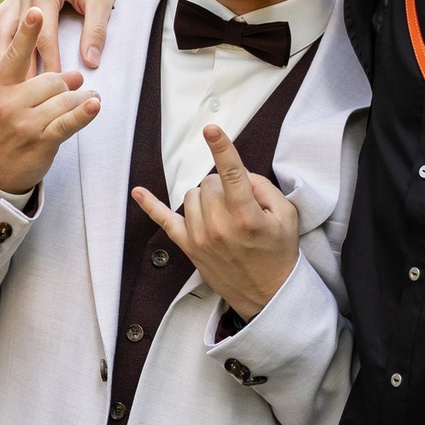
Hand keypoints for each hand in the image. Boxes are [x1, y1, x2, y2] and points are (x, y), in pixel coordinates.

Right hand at [0, 0, 167, 76]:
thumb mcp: (102, 0)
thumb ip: (95, 31)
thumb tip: (90, 63)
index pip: (43, 37)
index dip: (49, 64)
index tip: (51, 88)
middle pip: (16, 36)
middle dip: (18, 65)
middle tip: (20, 95)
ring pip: (2, 28)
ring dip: (1, 54)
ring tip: (2, 82)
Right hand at [0, 7, 101, 195]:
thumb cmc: (2, 128)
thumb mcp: (2, 100)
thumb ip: (28, 80)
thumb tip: (72, 77)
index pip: (15, 55)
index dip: (26, 32)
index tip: (35, 11)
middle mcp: (8, 103)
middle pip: (49, 78)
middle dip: (65, 82)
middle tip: (76, 84)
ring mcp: (23, 123)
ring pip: (63, 99)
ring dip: (81, 98)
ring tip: (90, 99)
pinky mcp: (40, 141)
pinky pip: (67, 123)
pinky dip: (83, 113)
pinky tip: (95, 105)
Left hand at [131, 125, 298, 320]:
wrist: (268, 294)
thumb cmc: (278, 252)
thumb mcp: (286, 215)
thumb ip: (263, 187)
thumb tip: (239, 174)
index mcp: (246, 216)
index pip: (232, 175)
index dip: (222, 148)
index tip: (211, 129)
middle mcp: (220, 226)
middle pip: (210, 182)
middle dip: (224, 185)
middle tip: (241, 204)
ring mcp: (200, 238)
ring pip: (192, 195)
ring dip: (206, 196)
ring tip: (224, 213)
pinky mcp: (189, 247)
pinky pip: (165, 221)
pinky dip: (150, 206)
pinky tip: (138, 192)